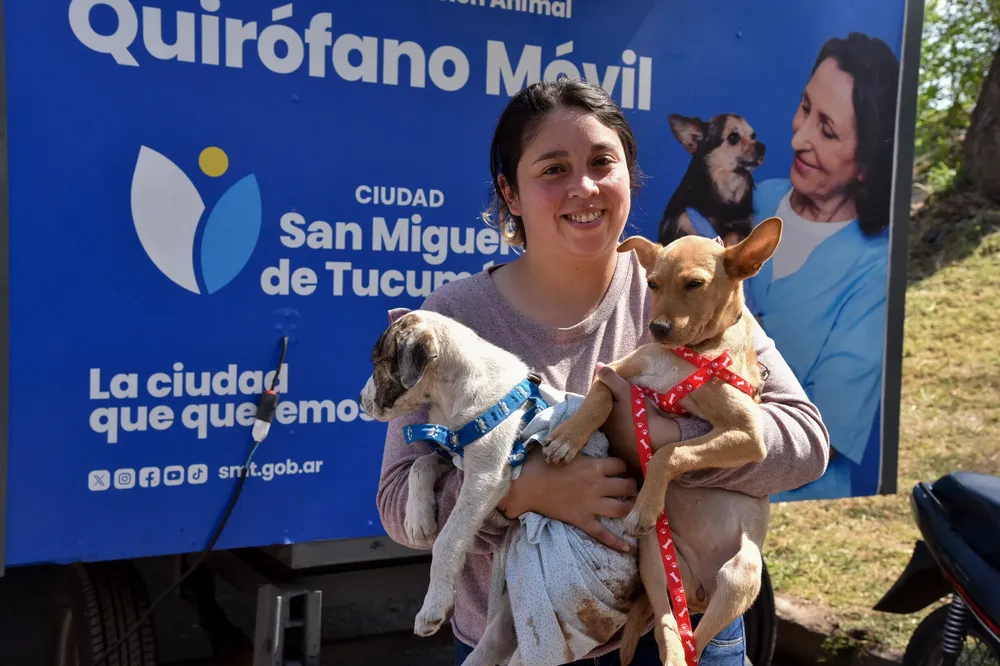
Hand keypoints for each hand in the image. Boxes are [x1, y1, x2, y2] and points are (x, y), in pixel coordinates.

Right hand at [498, 447, 636, 552]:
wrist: (525, 486)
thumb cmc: (540, 464)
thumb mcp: (563, 450)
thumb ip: (577, 448)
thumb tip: (578, 439)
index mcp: (594, 466)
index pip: (620, 465)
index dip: (623, 467)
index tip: (620, 469)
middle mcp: (598, 485)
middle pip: (627, 486)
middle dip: (631, 486)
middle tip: (630, 488)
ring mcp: (591, 504)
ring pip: (621, 509)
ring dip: (629, 507)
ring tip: (630, 507)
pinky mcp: (582, 520)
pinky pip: (602, 533)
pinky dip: (615, 542)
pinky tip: (627, 548)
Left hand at [595, 363, 681, 468]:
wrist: (658, 438)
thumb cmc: (639, 412)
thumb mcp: (625, 391)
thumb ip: (611, 379)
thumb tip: (598, 365)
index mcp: (602, 418)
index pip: (600, 407)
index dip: (608, 401)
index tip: (617, 397)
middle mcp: (605, 434)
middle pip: (607, 421)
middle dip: (613, 415)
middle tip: (626, 409)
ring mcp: (616, 447)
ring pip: (615, 433)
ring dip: (620, 428)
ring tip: (631, 421)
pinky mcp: (627, 456)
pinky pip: (625, 445)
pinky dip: (629, 440)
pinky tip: (637, 435)